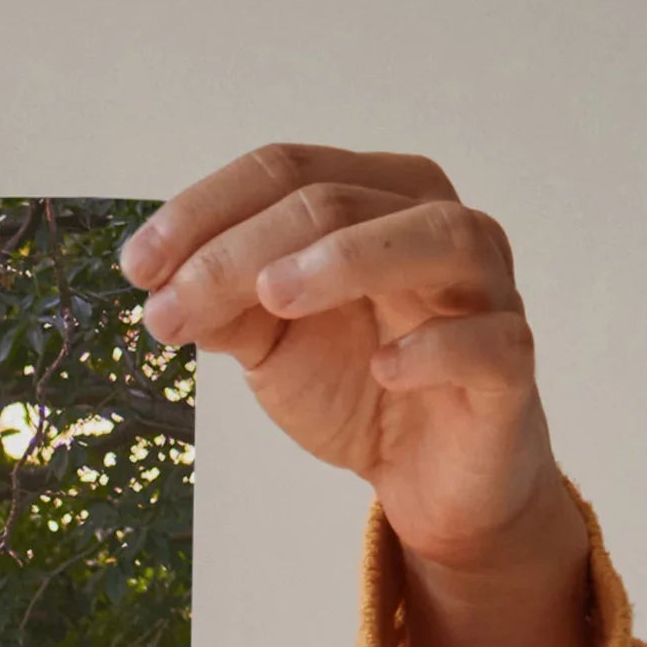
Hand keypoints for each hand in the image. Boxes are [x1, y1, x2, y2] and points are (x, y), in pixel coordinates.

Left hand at [128, 144, 610, 646]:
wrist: (428, 476)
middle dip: (242, 250)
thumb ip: (226, 305)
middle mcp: (438, 225)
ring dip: (348, 259)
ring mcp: (485, 290)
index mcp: (377, 200)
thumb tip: (162, 283)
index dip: (206, 210)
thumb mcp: (272, 342)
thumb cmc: (357, 383)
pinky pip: (488, 341)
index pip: (288, 170)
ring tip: (273, 296)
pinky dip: (436, 347)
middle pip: (340, 200)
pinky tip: (384, 367)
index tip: (136, 268)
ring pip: (435, 237)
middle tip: (171, 307)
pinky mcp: (510, 365)